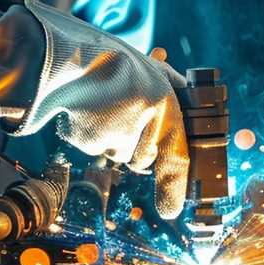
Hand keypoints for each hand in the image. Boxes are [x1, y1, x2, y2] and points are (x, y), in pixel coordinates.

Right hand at [17, 0, 189, 217]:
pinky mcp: (89, 141)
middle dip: (135, 148)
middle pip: (142, 159)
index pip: (177, 157)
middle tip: (123, 115)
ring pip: (117, 153)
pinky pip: (92, 147)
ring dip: (110, 138)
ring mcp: (116, 135)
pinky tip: (85, 110)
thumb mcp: (152, 68)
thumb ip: (173, 88)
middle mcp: (144, 124)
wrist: (69, 54)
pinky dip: (88, 133)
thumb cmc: (113, 59)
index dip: (174, 188)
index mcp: (165, 104)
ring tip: (101, 106)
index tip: (170, 210)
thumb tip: (194, 98)